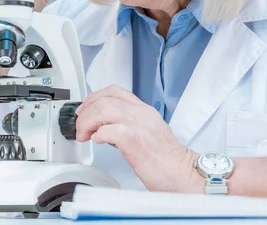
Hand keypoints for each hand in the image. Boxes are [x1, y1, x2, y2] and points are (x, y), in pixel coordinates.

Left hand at [75, 85, 200, 192]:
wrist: (186, 175)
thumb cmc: (168, 162)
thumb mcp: (147, 134)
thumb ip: (128, 126)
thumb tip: (105, 129)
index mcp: (144, 111)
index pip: (114, 91)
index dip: (93, 98)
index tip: (84, 110)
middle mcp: (142, 114)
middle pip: (104, 100)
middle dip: (85, 113)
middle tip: (80, 128)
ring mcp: (140, 126)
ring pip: (104, 110)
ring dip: (87, 123)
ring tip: (84, 136)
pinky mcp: (136, 141)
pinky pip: (110, 131)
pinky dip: (99, 135)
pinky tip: (97, 142)